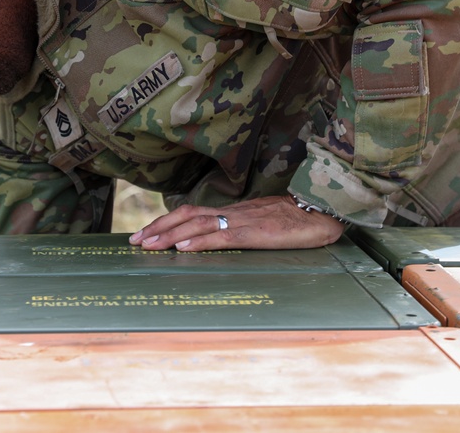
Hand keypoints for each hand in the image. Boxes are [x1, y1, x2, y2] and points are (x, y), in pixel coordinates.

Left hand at [128, 194, 345, 250]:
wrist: (325, 211)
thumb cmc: (299, 219)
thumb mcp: (265, 223)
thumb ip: (244, 229)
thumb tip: (224, 240)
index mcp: (234, 212)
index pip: (192, 212)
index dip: (166, 221)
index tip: (145, 232)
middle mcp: (233, 213)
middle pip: (187, 215)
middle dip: (157, 227)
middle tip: (134, 241)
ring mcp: (243, 222)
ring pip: (198, 224)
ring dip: (169, 235)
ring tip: (148, 245)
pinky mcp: (256, 233)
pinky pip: (222, 237)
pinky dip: (199, 241)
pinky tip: (183, 247)